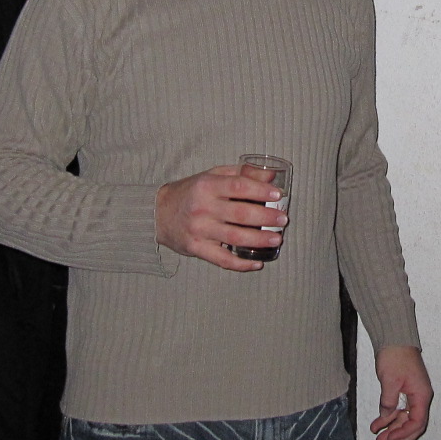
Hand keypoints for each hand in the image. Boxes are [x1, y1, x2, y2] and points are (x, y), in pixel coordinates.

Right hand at [153, 164, 287, 271]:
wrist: (157, 213)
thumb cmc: (191, 192)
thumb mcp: (212, 176)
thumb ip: (240, 174)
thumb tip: (271, 177)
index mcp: (208, 186)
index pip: (238, 186)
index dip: (260, 190)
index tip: (278, 195)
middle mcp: (203, 207)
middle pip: (241, 213)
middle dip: (266, 217)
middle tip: (283, 220)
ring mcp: (199, 229)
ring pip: (235, 237)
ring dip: (259, 239)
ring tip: (277, 239)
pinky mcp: (196, 248)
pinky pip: (222, 259)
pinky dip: (241, 264)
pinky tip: (257, 263)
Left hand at [371, 345, 432, 439]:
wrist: (394, 338)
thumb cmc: (396, 355)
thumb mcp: (390, 380)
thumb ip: (388, 401)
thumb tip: (386, 417)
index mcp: (421, 395)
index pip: (417, 422)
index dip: (405, 434)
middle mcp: (420, 396)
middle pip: (413, 424)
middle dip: (400, 436)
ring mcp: (413, 394)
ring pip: (404, 418)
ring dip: (392, 428)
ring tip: (378, 438)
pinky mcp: (404, 390)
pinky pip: (398, 409)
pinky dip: (389, 417)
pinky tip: (377, 424)